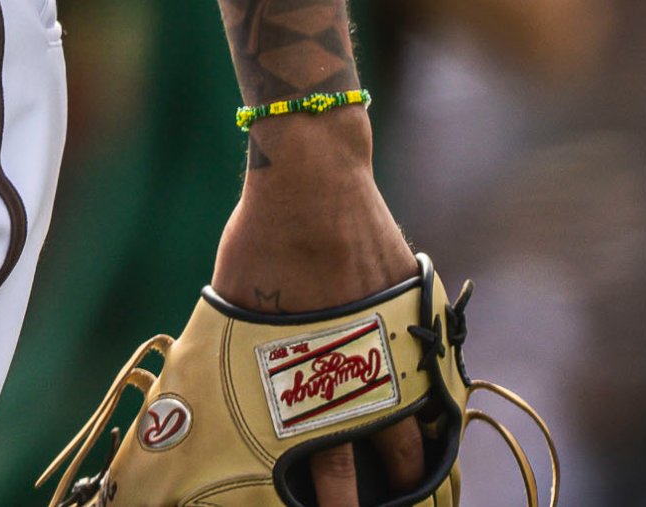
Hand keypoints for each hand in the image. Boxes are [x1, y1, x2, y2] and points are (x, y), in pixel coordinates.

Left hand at [213, 108, 426, 506]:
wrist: (312, 172)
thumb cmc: (260, 238)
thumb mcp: (234, 306)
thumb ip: (240, 354)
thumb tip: (212, 389)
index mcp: (317, 373)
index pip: (332, 466)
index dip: (334, 501)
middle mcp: (368, 364)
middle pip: (394, 452)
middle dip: (396, 486)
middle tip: (394, 503)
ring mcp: (400, 333)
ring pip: (424, 412)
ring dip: (422, 445)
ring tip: (423, 477)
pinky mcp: (416, 302)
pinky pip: (432, 358)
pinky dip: (434, 386)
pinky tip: (433, 408)